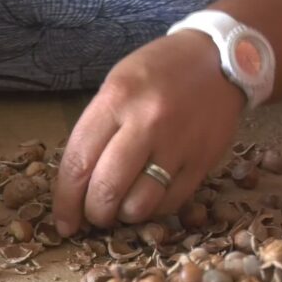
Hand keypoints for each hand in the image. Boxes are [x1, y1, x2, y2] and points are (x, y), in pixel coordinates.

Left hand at [53, 31, 246, 235]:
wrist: (218, 59)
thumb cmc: (157, 73)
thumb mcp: (115, 86)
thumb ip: (95, 131)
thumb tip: (76, 184)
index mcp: (117, 99)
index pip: (78, 162)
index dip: (65, 201)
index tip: (63, 222)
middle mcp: (147, 122)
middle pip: (107, 190)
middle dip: (93, 214)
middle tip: (92, 216)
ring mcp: (178, 144)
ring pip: (139, 205)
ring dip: (123, 215)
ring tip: (121, 206)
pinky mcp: (203, 161)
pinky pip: (170, 203)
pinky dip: (153, 210)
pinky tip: (148, 197)